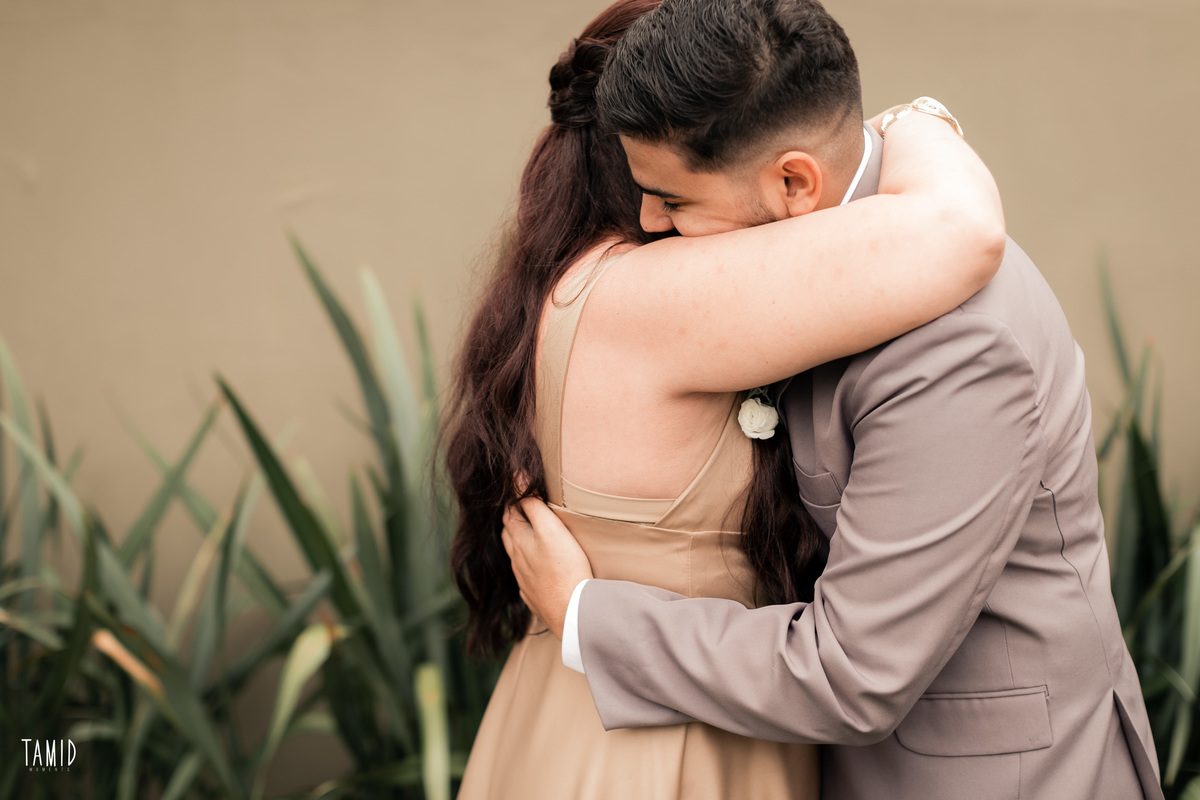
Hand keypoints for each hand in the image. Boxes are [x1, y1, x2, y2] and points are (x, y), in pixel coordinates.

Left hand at [501, 496, 593, 639]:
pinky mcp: (535, 598)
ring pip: (516, 558)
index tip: (520, 491)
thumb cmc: (564, 566)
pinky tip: (536, 572)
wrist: (572, 611)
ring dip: (519, 546)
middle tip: (522, 509)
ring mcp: (525, 581)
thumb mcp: (550, 528)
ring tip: (528, 538)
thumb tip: (515, 476)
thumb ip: (532, 503)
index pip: (510, 513)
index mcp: (519, 541)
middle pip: (509, 535)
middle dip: (513, 521)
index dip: (514, 500)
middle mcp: (517, 561)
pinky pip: (526, 581)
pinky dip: (528, 571)